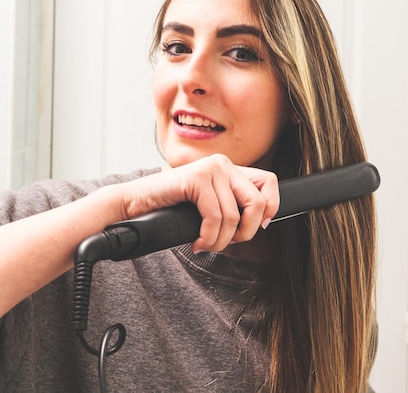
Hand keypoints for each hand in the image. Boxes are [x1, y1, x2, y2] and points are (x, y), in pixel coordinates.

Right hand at [123, 154, 278, 253]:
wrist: (136, 203)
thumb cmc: (172, 208)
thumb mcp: (209, 205)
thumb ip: (231, 205)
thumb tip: (261, 222)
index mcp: (229, 168)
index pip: (269, 182)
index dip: (271, 207)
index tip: (257, 227)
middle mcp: (223, 163)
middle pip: (257, 202)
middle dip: (246, 231)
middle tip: (226, 242)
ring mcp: (210, 168)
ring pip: (234, 216)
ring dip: (220, 241)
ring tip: (204, 244)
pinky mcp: (196, 177)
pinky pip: (215, 217)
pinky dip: (207, 236)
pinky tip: (196, 241)